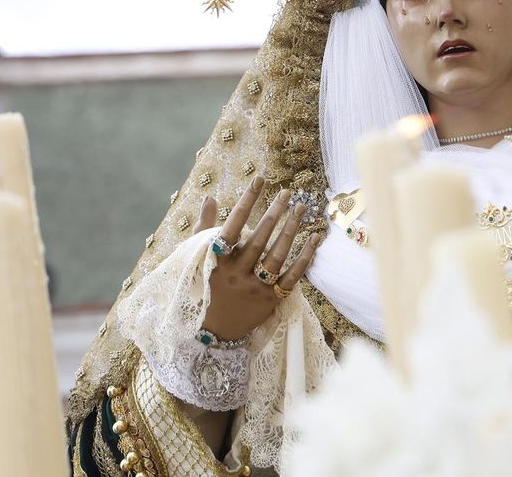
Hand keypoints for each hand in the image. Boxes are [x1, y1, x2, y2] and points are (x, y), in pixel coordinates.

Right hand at [194, 175, 323, 340]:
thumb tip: (209, 197)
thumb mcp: (196, 258)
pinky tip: (315, 239)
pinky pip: (291, 276)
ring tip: (301, 208)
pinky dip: (305, 258)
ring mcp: (254, 287)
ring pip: (276, 255)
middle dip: (274, 213)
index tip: (260, 179)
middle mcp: (236, 273)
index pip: (233, 224)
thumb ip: (204, 227)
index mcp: (216, 260)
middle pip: (259, 238)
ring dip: (291, 230)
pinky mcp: (270, 300)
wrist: (211, 332)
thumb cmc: (204, 287)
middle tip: (288, 192)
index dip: (247, 201)